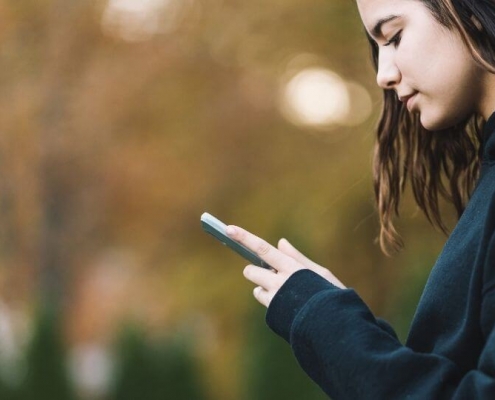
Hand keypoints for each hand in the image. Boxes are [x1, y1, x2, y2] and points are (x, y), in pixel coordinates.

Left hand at [226, 225, 344, 306]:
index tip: (229, 229)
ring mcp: (274, 300)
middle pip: (251, 271)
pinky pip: (265, 303)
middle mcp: (279, 283)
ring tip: (285, 294)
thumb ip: (297, 257)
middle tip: (270, 275)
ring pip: (257, 289)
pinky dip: (272, 302)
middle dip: (255, 271)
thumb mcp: (319, 273)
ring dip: (264, 288)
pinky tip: (288, 306)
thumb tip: (280, 243)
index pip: (263, 249)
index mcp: (292, 268)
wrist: (333, 329)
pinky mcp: (273, 315)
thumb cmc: (331, 297)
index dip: (245, 238)